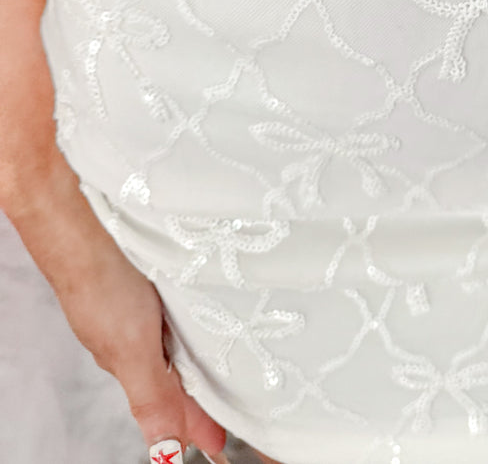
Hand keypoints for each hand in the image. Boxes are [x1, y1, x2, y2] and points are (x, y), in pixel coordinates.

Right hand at [3, 159, 226, 459]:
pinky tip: (209, 304)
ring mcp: (140, 300)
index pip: (172, 399)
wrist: (81, 217)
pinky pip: (177, 302)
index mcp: (132, 356)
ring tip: (234, 362)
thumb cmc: (99, 277)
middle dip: (204, 389)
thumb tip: (166, 452)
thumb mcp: (130, 347)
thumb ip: (151, 396)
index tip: (223, 442)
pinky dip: (194, 312)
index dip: (200, 419)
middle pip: (175, 370)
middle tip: (237, 403)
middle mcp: (136, 330)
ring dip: (203, 350)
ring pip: (177, 336)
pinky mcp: (147, 270)